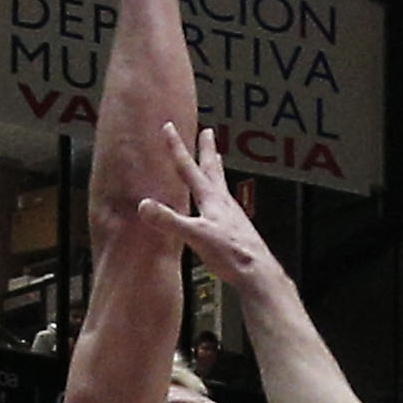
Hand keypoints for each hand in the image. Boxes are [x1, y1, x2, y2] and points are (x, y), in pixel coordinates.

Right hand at [133, 120, 275, 293]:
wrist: (259, 274)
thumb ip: (170, 221)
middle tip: (208, 132)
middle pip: (214, 169)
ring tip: (216, 160)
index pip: (189, 168)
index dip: (177, 147)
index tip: (169, 127)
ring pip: (221, 185)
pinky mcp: (236, 229)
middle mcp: (224, 203)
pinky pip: (225, 204)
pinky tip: (219, 203)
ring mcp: (232, 215)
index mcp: (212, 199)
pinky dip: (219, 194)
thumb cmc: (232, 255)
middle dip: (208, 149)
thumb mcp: (196, 236)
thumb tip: (144, 206)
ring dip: (216, 170)